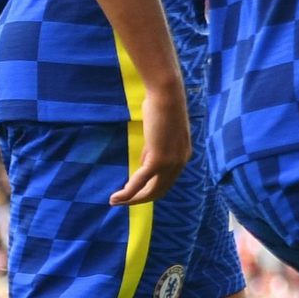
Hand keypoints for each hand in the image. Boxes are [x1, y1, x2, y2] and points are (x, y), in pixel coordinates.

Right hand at [109, 79, 189, 205]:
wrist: (167, 95)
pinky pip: (140, 181)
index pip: (166, 182)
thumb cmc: (161, 108)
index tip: (133, 192)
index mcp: (182, 157)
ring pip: (150, 190)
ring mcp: (171, 163)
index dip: (149, 190)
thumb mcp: (158, 135)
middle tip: (122, 202)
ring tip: (116, 202)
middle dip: (139, 199)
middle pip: (159, 191)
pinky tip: (116, 198)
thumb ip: (153, 151)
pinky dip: (128, 192)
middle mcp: (180, 164)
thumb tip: (142, 165)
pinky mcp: (159, 160)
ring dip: (132, 199)